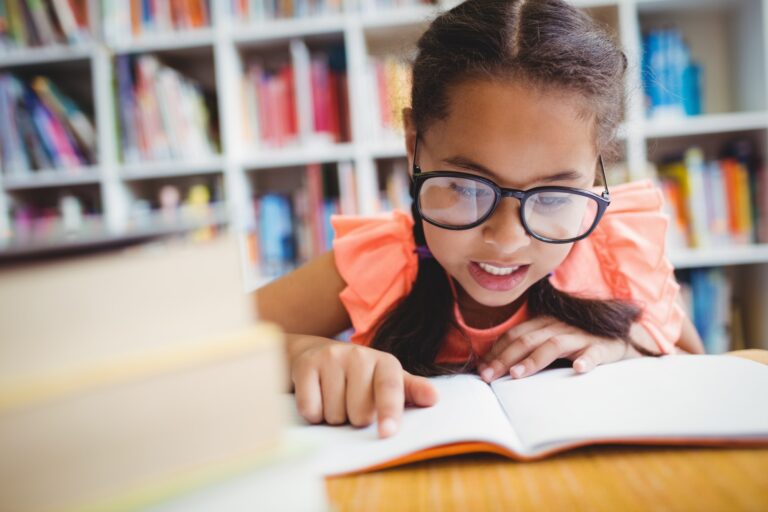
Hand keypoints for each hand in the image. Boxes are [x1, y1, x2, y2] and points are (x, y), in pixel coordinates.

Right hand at [290, 338, 438, 437]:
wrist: (317, 353)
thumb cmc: (360, 376)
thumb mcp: (387, 380)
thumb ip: (411, 391)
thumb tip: (433, 398)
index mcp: (385, 362)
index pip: (389, 388)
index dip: (389, 411)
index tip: (387, 433)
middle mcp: (359, 355)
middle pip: (359, 412)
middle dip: (354, 418)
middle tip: (351, 403)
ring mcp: (331, 357)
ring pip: (334, 414)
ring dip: (333, 416)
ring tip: (333, 398)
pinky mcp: (306, 365)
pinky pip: (311, 409)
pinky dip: (313, 414)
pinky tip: (316, 398)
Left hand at [477, 316, 636, 381]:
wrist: (624, 337)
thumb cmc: (580, 343)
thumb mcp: (552, 342)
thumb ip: (531, 349)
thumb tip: (501, 367)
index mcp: (545, 324)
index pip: (515, 334)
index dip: (496, 351)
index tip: (481, 370)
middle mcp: (560, 326)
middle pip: (527, 340)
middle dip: (505, 358)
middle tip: (489, 377)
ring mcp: (581, 336)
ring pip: (553, 344)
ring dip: (534, 360)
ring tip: (517, 374)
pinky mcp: (603, 346)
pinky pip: (594, 352)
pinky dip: (587, 359)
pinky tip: (579, 368)